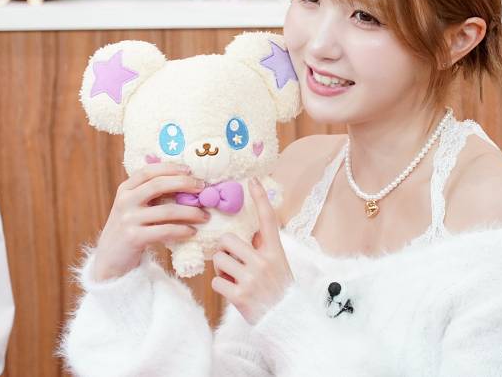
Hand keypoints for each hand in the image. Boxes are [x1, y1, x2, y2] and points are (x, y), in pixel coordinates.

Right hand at [92, 162, 208, 281]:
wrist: (110, 258)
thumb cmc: (130, 228)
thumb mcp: (134, 206)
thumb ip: (150, 193)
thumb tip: (184, 180)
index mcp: (125, 189)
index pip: (148, 171)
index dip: (170, 168)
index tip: (190, 170)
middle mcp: (125, 201)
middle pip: (158, 185)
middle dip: (184, 183)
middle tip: (203, 187)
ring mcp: (128, 219)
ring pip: (166, 210)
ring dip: (190, 212)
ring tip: (204, 216)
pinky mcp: (134, 238)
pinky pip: (164, 231)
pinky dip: (182, 230)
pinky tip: (192, 231)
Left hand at [211, 179, 292, 324]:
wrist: (286, 321)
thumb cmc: (278, 290)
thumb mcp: (278, 265)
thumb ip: (263, 248)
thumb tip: (251, 231)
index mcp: (275, 251)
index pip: (268, 219)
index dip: (260, 198)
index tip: (252, 180)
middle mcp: (264, 262)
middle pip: (229, 240)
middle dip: (225, 250)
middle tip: (232, 262)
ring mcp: (252, 279)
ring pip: (219, 260)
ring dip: (221, 270)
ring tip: (233, 279)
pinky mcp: (240, 296)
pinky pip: (216, 282)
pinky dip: (220, 287)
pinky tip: (232, 292)